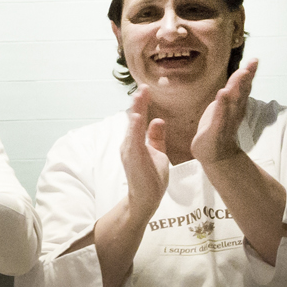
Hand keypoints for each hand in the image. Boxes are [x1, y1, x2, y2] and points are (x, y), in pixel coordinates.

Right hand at [117, 86, 171, 216]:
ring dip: (136, 110)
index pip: (138, 119)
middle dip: (138, 103)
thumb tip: (158, 120)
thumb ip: (156, 137)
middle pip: (133, 119)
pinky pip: (133, 140)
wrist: (146, 199)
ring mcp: (129, 151)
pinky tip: (138, 117)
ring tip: (139, 96)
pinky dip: (135, 128)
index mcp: (134, 142)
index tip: (146, 89)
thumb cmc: (151, 178)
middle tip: (143, 87)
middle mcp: (129, 144)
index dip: (142, 104)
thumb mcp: (157, 153)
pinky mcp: (133, 158)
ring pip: (132, 126)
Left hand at [194, 57, 257, 167]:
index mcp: (236, 106)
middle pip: (241, 92)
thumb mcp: (225, 109)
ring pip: (233, 102)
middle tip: (252, 63)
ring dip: (237, 87)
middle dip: (246, 77)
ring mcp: (226, 121)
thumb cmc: (218, 129)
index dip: (249, 74)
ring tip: (241, 73)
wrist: (215, 155)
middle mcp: (234, 112)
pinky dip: (222, 106)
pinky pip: (220, 116)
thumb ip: (232, 95)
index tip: (254, 60)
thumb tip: (238, 80)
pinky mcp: (215, 131)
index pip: (244, 87)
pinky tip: (223, 94)